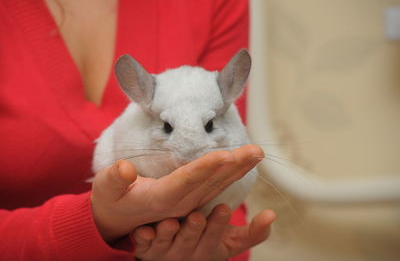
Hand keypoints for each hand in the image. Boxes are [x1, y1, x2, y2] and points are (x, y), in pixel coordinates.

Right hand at [91, 145, 263, 241]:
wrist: (118, 220)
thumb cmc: (112, 200)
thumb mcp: (107, 190)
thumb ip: (114, 180)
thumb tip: (124, 170)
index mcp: (161, 199)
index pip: (187, 181)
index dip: (207, 168)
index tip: (227, 155)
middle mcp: (180, 202)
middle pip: (211, 182)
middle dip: (234, 166)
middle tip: (257, 151)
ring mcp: (188, 202)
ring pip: (217, 184)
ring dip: (237, 168)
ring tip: (255, 154)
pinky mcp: (190, 198)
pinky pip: (215, 187)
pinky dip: (230, 174)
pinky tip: (243, 164)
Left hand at [131, 204, 274, 260]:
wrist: (173, 258)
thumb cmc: (204, 244)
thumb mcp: (229, 242)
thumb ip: (253, 234)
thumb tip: (272, 215)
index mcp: (208, 248)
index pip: (215, 239)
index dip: (218, 226)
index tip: (224, 208)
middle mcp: (187, 252)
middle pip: (191, 241)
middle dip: (196, 230)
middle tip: (198, 215)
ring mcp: (165, 251)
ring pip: (166, 244)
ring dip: (168, 235)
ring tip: (171, 223)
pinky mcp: (145, 249)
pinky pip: (142, 246)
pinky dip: (143, 240)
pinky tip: (143, 232)